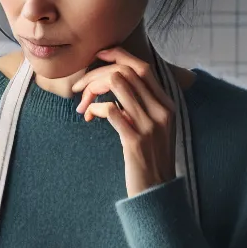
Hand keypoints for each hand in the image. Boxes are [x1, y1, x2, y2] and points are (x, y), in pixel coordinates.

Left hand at [74, 46, 175, 197]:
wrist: (156, 192)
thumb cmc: (149, 159)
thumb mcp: (154, 128)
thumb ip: (142, 105)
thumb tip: (117, 83)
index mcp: (166, 104)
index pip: (142, 67)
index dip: (119, 55)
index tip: (99, 56)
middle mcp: (161, 111)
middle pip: (125, 72)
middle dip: (96, 74)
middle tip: (79, 90)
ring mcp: (150, 125)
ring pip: (117, 84)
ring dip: (92, 89)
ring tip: (83, 105)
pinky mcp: (135, 141)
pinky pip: (110, 109)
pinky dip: (95, 108)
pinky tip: (90, 118)